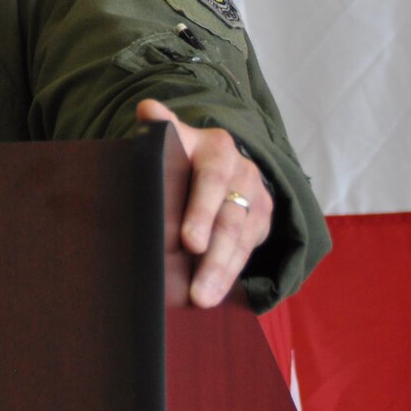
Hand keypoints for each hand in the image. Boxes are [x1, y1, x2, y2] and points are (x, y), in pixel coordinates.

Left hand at [136, 100, 271, 306]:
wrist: (221, 158)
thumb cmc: (185, 152)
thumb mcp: (175, 137)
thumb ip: (161, 128)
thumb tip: (147, 109)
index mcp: (217, 148)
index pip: (211, 180)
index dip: (201, 212)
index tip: (188, 242)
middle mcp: (243, 172)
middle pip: (230, 220)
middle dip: (214, 258)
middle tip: (197, 291)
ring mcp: (257, 198)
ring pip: (242, 241)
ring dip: (223, 274)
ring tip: (204, 301)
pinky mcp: (263, 220)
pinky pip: (249, 251)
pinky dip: (233, 274)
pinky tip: (218, 294)